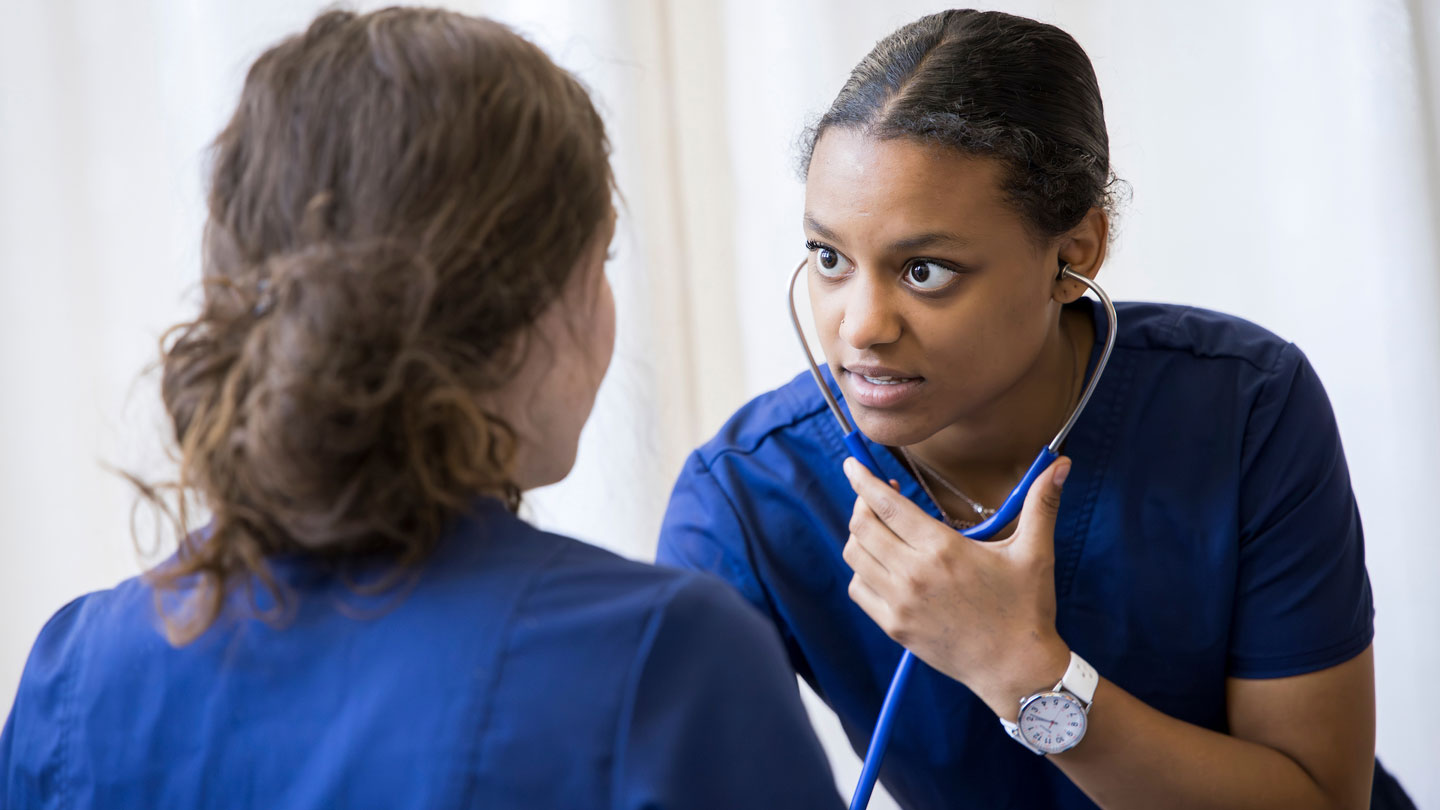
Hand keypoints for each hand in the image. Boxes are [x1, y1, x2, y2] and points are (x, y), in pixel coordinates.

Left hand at [841, 455, 1073, 719]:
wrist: (1016, 669)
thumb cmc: (1026, 609)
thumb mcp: (1035, 552)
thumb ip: (1042, 503)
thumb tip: (1063, 463)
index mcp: (943, 549)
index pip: (886, 506)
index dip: (862, 481)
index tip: (853, 464)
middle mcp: (914, 574)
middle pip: (862, 527)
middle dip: (862, 503)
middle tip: (876, 497)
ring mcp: (900, 603)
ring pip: (855, 557)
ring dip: (860, 536)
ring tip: (880, 529)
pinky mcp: (895, 627)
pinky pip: (859, 590)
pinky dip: (862, 572)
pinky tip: (881, 565)